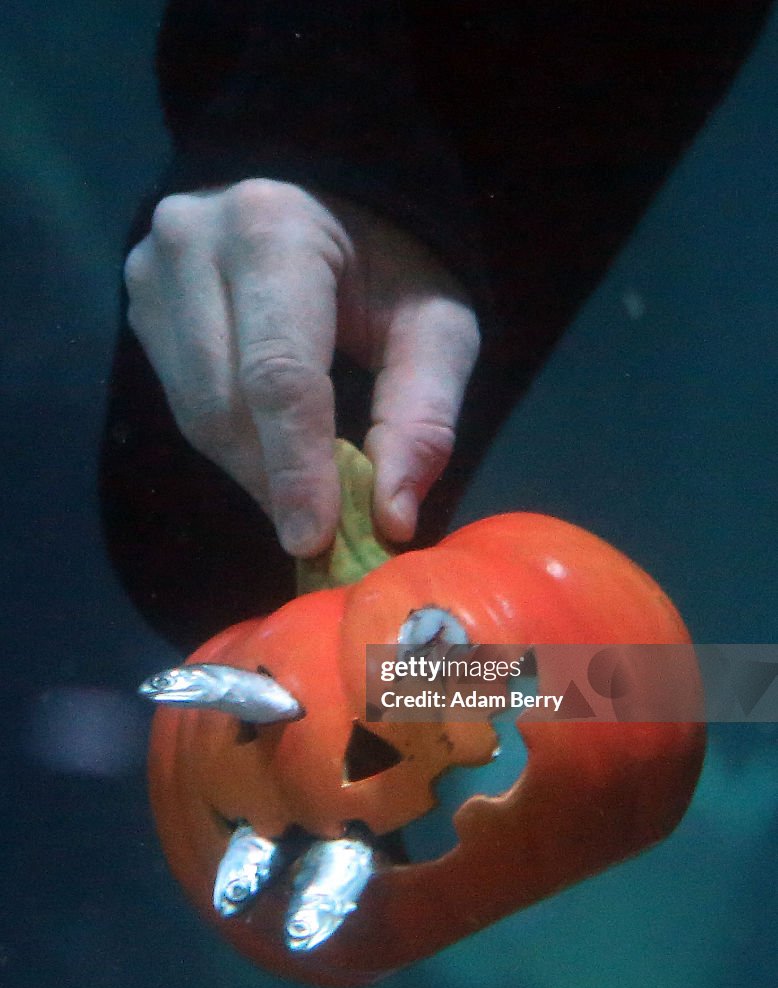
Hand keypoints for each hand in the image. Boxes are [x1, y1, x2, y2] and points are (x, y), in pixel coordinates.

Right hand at [124, 180, 479, 555]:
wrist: (325, 192)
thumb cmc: (391, 257)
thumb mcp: (436, 321)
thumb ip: (422, 414)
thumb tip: (392, 517)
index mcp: (272, 229)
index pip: (278, 373)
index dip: (296, 467)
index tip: (313, 541)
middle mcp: (191, 242)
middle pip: (225, 402)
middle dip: (276, 481)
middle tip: (323, 534)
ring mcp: (154, 271)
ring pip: (196, 413)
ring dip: (254, 471)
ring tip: (304, 495)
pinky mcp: (142, 300)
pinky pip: (182, 401)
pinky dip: (233, 443)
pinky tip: (272, 451)